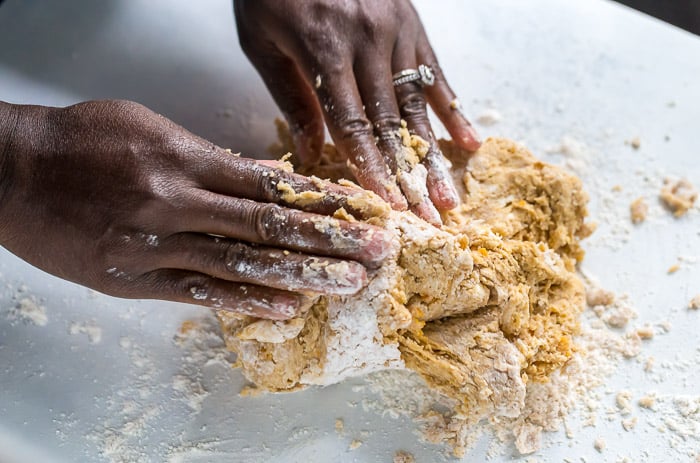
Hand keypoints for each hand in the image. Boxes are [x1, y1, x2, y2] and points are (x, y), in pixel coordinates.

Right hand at [0, 100, 391, 318]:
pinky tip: (286, 309)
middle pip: (268, 225)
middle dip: (329, 239)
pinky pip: (198, 293)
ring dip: (300, 276)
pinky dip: (245, 302)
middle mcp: (174, 202)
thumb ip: (210, 158)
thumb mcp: (151, 129)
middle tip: (376, 251)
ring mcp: (153, 245)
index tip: (361, 209)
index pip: (268, 183)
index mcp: (182, 158)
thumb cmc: (80, 141)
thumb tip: (263, 177)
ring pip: (240, 264)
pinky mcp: (133, 280)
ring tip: (347, 285)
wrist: (12, 171)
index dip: (319, 200)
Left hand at [234, 0, 480, 224]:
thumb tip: (313, 152)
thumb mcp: (262, 39)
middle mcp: (368, 42)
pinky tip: (470, 143)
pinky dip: (453, 110)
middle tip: (428, 221)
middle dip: (410, 178)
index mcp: (325, 48)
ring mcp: (396, 31)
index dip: (371, 170)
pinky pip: (436, 73)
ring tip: (450, 199)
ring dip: (435, 157)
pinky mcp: (413, 22)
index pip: (352, 124)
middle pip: (392, 124)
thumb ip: (290, 95)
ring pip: (418, 106)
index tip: (387, 208)